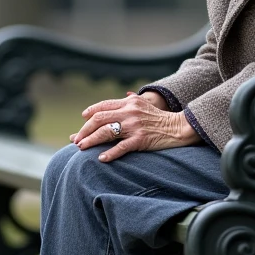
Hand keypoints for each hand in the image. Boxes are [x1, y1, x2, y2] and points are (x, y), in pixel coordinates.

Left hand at [71, 93, 199, 161]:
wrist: (179, 128)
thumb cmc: (161, 118)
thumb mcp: (145, 104)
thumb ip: (132, 100)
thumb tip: (123, 95)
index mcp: (129, 102)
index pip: (103, 105)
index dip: (90, 112)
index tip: (83, 119)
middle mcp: (130, 112)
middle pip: (99, 119)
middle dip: (84, 130)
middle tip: (76, 139)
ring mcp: (134, 126)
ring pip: (106, 132)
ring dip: (90, 140)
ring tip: (81, 148)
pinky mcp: (140, 139)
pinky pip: (120, 147)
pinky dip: (109, 153)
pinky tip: (101, 158)